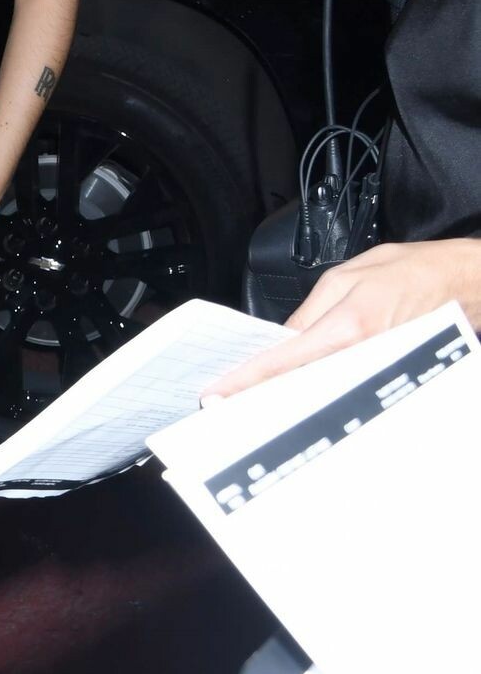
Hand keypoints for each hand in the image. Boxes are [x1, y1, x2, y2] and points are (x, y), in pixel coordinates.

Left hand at [203, 240, 480, 397]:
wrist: (460, 283)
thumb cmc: (410, 272)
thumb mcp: (346, 277)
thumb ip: (308, 312)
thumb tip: (279, 338)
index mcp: (345, 326)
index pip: (282, 359)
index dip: (246, 379)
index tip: (218, 393)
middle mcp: (359, 353)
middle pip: (298, 383)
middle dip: (261, 393)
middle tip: (228, 402)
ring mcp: (372, 367)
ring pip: (318, 387)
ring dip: (286, 393)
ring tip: (254, 398)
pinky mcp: (382, 371)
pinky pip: (341, 383)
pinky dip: (315, 386)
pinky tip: (297, 388)